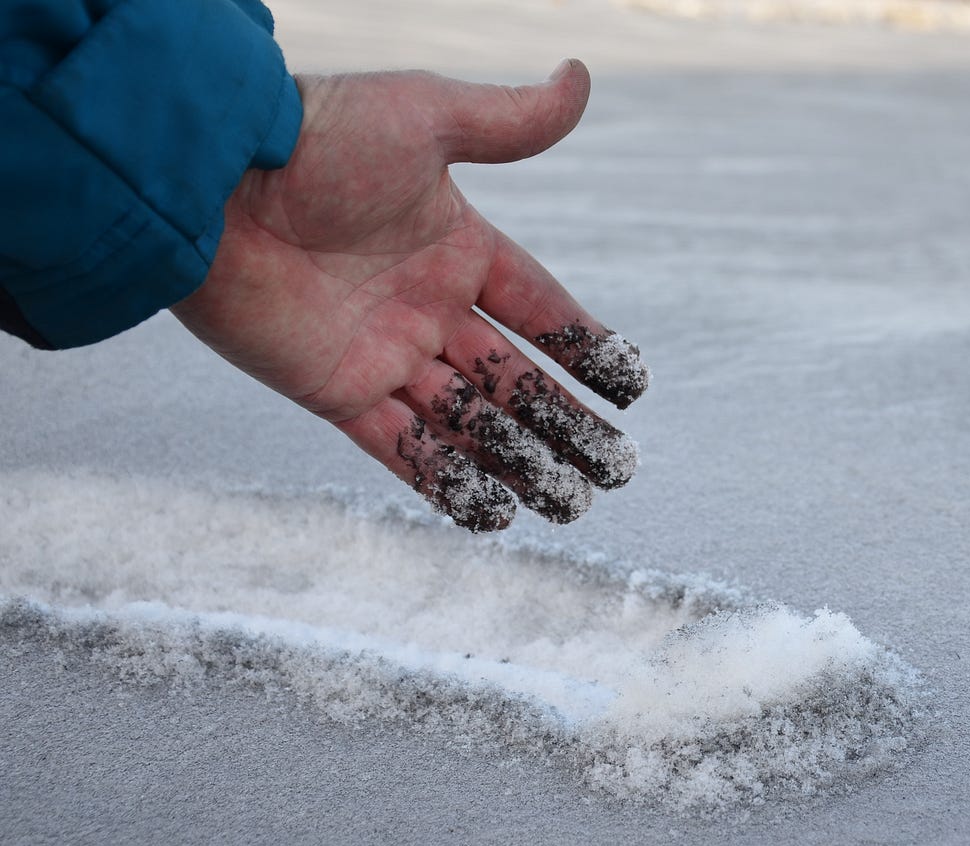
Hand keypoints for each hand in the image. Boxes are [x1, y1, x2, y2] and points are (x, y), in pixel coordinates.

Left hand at [172, 61, 647, 530]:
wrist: (209, 181)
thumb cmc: (315, 137)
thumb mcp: (426, 118)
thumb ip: (509, 120)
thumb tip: (582, 77)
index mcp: (457, 247)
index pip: (540, 308)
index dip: (586, 346)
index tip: (631, 387)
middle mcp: (427, 306)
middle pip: (514, 379)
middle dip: (567, 425)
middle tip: (616, 468)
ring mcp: (385, 353)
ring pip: (470, 422)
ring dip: (522, 463)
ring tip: (573, 503)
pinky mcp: (338, 391)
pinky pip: (404, 449)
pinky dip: (448, 483)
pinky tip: (497, 514)